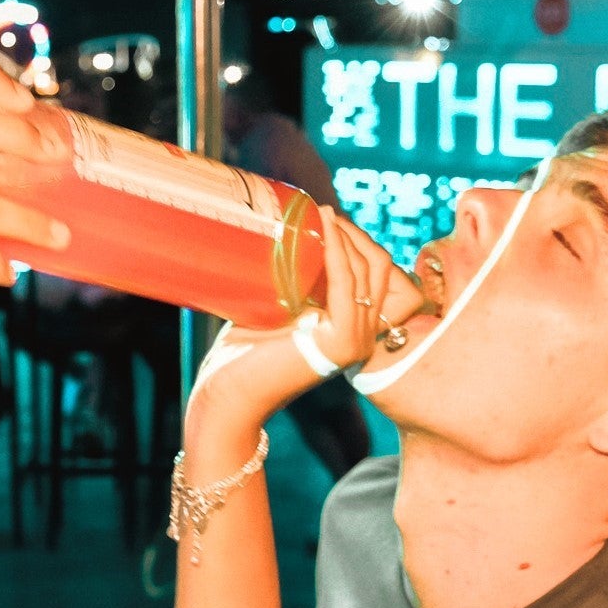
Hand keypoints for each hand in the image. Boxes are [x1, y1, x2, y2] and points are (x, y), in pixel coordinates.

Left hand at [186, 207, 397, 431]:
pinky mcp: (342, 341)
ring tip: (321, 214)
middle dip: (355, 234)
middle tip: (323, 213)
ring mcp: (357, 341)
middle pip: (377, 269)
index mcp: (353, 331)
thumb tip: (287, 236)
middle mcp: (364, 338)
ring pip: (366, 271)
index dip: (357, 242)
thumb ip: (294, 285)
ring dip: (346, 236)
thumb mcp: (277, 309)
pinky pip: (345, 284)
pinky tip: (325, 228)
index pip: (373, 276)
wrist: (229, 394)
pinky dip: (336, 251)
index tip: (327, 217)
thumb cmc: (243, 353)